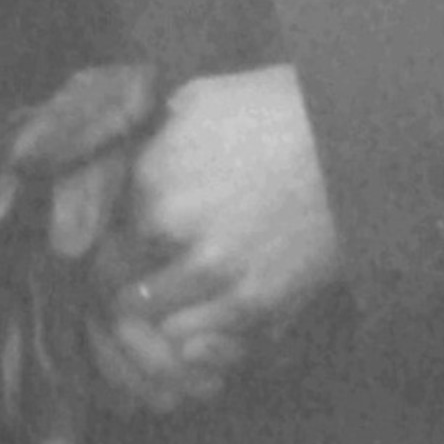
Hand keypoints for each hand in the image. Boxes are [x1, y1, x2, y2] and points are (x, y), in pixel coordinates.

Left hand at [96, 67, 339, 405]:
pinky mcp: (257, 302)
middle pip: (114, 285)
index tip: (108, 254)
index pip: (91, 236)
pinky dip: (194, 343)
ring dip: (155, 321)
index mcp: (150, 174)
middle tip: (133, 290)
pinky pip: (201, 343)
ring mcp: (215, 270)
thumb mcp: (197, 99)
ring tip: (169, 312)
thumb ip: (149, 136)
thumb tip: (119, 157)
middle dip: (120, 288)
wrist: (352, 139)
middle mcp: (171, 227)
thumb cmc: (275, 108)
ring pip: (153, 323)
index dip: (97, 248)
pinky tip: (202, 321)